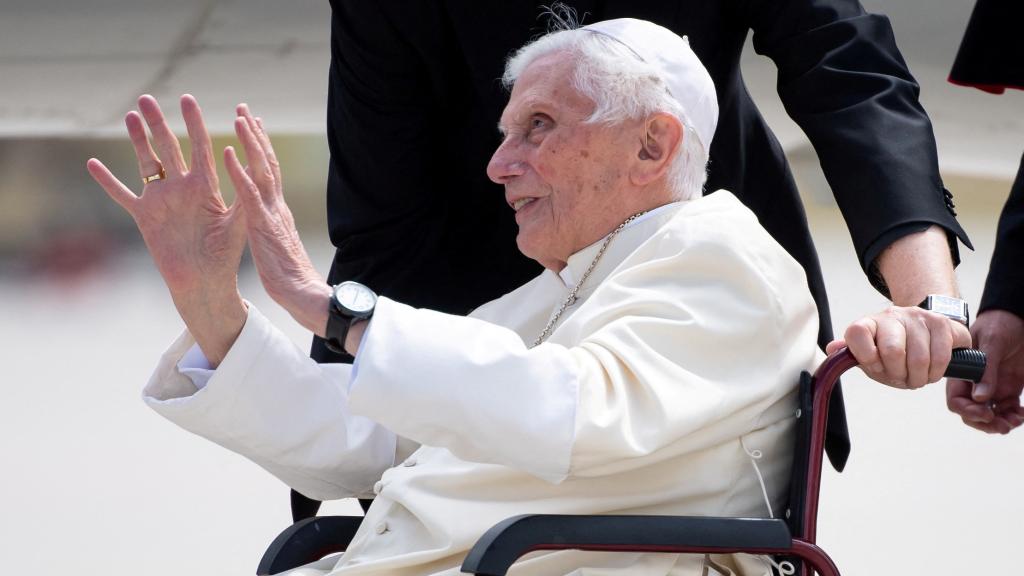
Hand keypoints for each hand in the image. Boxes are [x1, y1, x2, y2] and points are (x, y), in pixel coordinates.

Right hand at [87, 95, 246, 364]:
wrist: (204, 282)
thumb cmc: (226, 255)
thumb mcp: (237, 222)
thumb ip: (242, 195)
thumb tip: (246, 165)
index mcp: (206, 186)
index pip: (200, 147)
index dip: (194, 123)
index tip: (188, 100)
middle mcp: (182, 188)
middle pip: (168, 148)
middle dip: (158, 123)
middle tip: (147, 98)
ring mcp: (161, 200)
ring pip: (146, 163)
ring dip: (137, 141)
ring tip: (130, 116)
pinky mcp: (144, 216)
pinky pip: (122, 195)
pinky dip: (108, 181)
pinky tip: (93, 163)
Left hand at [222, 104, 331, 336]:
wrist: (301, 292)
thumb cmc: (288, 274)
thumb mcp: (275, 243)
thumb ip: (271, 225)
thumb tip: (267, 218)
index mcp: (277, 210)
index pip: (270, 171)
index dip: (262, 147)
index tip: (254, 124)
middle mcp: (277, 204)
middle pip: (268, 162)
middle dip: (256, 134)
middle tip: (244, 109)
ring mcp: (271, 212)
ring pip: (261, 170)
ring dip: (250, 143)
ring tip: (239, 119)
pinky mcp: (263, 224)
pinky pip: (248, 194)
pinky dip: (239, 173)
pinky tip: (227, 154)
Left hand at [826, 306, 971, 388]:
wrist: (924, 330)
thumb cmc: (894, 348)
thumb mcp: (869, 353)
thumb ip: (850, 354)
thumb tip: (832, 350)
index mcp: (868, 324)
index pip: (856, 334)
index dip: (867, 358)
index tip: (876, 367)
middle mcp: (891, 316)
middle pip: (892, 352)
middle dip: (898, 375)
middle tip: (901, 378)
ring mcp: (917, 317)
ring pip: (919, 358)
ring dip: (919, 377)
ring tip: (916, 377)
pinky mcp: (941, 322)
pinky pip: (941, 356)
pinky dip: (936, 372)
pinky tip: (930, 371)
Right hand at [946, 309, 1023, 433]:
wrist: (1019, 316)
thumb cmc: (1001, 322)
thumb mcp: (992, 342)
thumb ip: (986, 370)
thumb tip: (980, 398)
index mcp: (964, 371)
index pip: (956, 399)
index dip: (968, 411)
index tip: (987, 414)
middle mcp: (975, 382)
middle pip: (971, 412)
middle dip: (985, 423)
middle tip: (1003, 425)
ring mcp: (993, 386)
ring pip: (990, 415)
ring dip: (1001, 423)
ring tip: (1015, 420)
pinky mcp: (1009, 388)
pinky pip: (1008, 410)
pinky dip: (1014, 416)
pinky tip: (1021, 413)